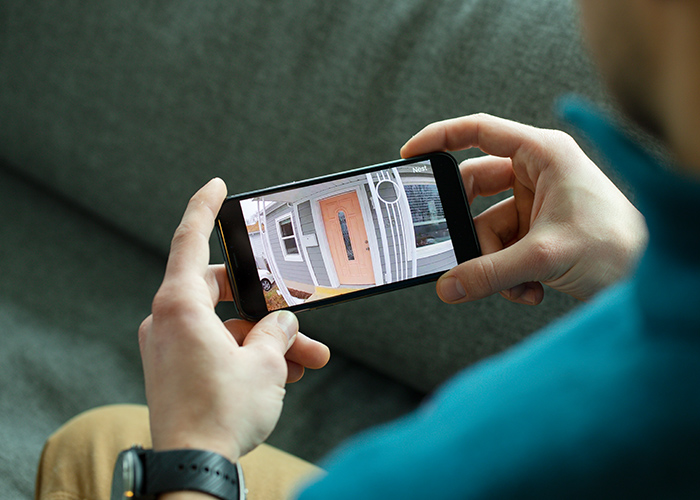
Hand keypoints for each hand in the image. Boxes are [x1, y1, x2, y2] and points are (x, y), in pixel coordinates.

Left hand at [138, 178, 329, 462]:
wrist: (193, 468)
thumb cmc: (221, 412)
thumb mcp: (266, 363)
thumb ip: (278, 331)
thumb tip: (283, 323)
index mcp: (180, 306)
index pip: (190, 240)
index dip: (204, 208)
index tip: (216, 186)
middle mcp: (169, 322)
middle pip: (225, 293)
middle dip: (270, 308)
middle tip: (300, 316)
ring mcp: (170, 348)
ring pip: (229, 328)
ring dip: (268, 341)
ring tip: (308, 360)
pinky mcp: (177, 370)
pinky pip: (218, 350)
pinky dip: (249, 357)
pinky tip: (286, 376)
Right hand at [401, 113, 647, 304]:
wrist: (656, 277)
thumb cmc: (621, 246)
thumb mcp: (546, 256)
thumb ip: (490, 272)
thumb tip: (448, 286)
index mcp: (542, 154)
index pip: (478, 131)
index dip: (439, 139)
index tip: (408, 157)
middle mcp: (537, 173)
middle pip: (475, 191)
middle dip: (469, 230)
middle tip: (453, 251)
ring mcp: (537, 203)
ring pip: (487, 229)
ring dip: (494, 263)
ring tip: (515, 285)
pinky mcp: (539, 231)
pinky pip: (503, 249)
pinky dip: (509, 273)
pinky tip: (530, 290)